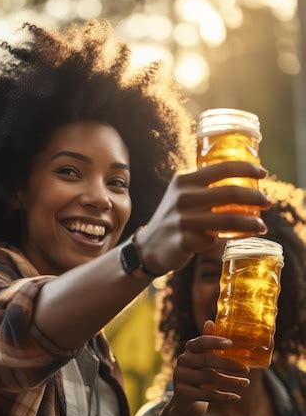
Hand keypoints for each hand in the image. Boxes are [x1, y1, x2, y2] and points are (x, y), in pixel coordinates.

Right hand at [136, 161, 269, 274]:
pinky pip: (217, 241)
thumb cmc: (175, 219)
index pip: (222, 168)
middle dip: (255, 198)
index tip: (264, 173)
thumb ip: (205, 187)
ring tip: (262, 227)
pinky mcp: (184, 241)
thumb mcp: (183, 195)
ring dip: (250, 224)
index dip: (247, 168)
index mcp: (184, 181)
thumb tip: (244, 183)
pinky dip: (232, 241)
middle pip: (230, 193)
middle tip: (268, 203)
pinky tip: (239, 242)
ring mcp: (182, 220)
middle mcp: (183, 197)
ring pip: (228, 220)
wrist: (148, 247)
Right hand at [164, 321, 249, 415]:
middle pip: (207, 360)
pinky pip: (206, 394)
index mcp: (189, 349)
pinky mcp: (182, 393)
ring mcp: (180, 377)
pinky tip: (236, 397)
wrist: (185, 402)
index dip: (214, 342)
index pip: (201, 342)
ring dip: (230, 381)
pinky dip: (223, 397)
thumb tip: (211, 321)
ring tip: (245, 383)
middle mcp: (182, 361)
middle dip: (229, 364)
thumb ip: (208, 343)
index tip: (231, 344)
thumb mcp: (204, 358)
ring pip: (208, 378)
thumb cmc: (200, 375)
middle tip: (246, 369)